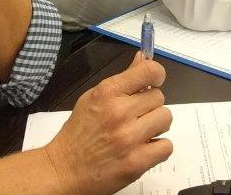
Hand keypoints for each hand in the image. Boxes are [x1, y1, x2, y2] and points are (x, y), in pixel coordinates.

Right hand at [45, 54, 171, 194]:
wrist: (64, 170)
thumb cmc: (79, 132)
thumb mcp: (94, 98)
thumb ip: (122, 80)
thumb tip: (143, 59)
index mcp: (107, 93)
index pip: (148, 71)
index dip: (156, 74)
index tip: (154, 81)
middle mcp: (119, 113)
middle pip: (159, 96)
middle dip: (149, 105)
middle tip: (136, 115)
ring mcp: (129, 139)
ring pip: (165, 118)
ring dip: (155, 125)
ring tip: (140, 132)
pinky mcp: (136, 162)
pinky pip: (166, 146)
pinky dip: (158, 148)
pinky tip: (144, 148)